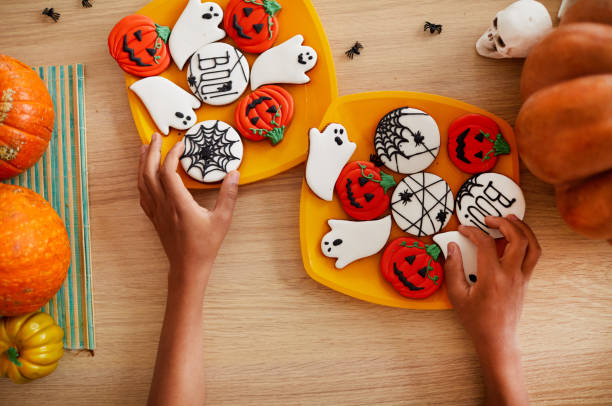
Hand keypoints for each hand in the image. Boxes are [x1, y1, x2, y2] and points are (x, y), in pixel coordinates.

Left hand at [138, 132, 239, 283]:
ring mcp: (156, 212)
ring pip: (142, 182)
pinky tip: (145, 174)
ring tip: (146, 148)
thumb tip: (234, 174)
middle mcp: (163, 206)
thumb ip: (229, 196)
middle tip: (156, 137)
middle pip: (149, 173)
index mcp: (179, 204)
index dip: (172, 155)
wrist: (188, 267)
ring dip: (142, 163)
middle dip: (152, 152)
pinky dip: (142, 179)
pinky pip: (143, 194)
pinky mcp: (154, 217)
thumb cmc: (204, 246)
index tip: (181, 145)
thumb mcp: (222, 220)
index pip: (168, 172)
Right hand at [444, 215, 540, 405]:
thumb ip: (452, 268)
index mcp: (492, 278)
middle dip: (504, 223)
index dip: (473, 231)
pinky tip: (516, 237)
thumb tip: (451, 247)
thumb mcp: (457, 295)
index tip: (463, 229)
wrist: (496, 339)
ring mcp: (521, 278)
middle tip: (489, 218)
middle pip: (518, 239)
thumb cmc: (475, 319)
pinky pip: (533, 256)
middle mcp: (511, 275)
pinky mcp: (525, 281)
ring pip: (532, 246)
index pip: (485, 244)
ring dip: (523, 229)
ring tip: (510, 219)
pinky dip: (527, 241)